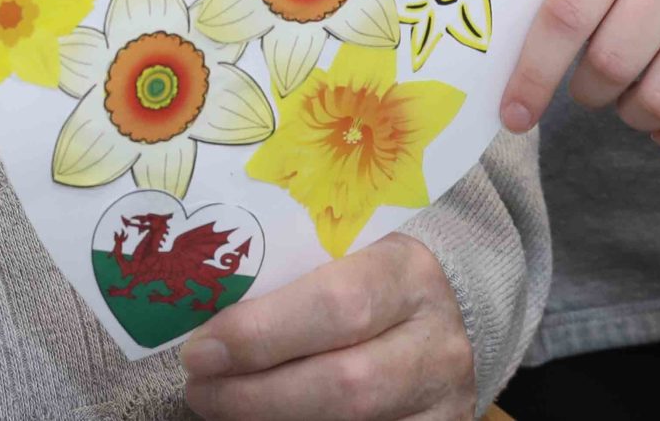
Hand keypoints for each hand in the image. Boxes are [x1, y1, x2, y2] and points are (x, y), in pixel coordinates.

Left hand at [182, 235, 473, 420]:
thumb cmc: (380, 273)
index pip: (333, 305)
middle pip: (344, 383)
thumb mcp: (350, 255)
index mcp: (406, 273)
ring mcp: (443, 399)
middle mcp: (435, 342)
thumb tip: (208, 324)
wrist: (460, 306)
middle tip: (200, 389)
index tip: (200, 350)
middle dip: (256, 395)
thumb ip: (292, 282)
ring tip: (224, 410)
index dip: (259, 335)